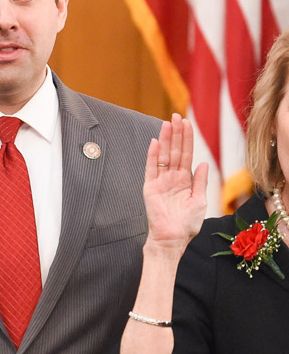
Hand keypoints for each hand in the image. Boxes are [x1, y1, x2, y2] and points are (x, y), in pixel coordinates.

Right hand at [143, 114, 207, 255]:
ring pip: (164, 155)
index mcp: (184, 181)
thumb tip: (203, 164)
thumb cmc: (187, 224)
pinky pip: (151, 168)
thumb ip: (200, 181)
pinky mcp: (150, 187)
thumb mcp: (200, 201)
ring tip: (168, 123)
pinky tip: (156, 142)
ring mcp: (160, 181)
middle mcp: (172, 178)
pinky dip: (153, 155)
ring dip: (166, 139)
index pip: (186, 155)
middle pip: (175, 151)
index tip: (187, 123)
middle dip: (177, 133)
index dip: (187, 139)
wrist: (173, 238)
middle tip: (177, 116)